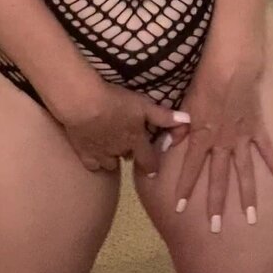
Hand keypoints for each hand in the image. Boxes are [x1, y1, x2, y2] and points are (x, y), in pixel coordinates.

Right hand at [58, 80, 190, 176]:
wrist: (83, 104)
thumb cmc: (116, 102)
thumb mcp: (143, 105)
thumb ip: (164, 115)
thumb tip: (188, 120)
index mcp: (136, 141)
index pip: (148, 160)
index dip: (151, 166)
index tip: (152, 171)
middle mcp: (120, 152)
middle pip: (128, 159)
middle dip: (130, 153)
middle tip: (128, 144)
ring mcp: (101, 154)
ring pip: (110, 163)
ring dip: (112, 157)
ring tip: (111, 147)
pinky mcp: (83, 152)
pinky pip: (92, 164)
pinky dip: (94, 160)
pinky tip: (93, 153)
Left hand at [166, 66, 272, 230]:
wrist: (232, 67)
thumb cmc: (205, 81)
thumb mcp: (185, 104)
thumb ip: (177, 127)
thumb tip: (165, 144)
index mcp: (202, 136)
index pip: (190, 168)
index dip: (184, 188)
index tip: (179, 209)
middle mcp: (222, 143)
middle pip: (218, 178)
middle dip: (215, 204)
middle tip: (214, 229)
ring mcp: (242, 138)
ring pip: (244, 172)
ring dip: (247, 196)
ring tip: (251, 218)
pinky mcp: (257, 129)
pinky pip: (267, 151)